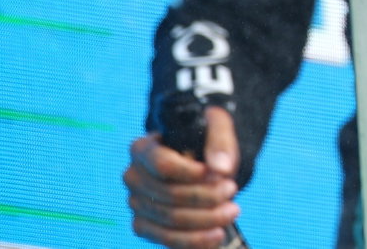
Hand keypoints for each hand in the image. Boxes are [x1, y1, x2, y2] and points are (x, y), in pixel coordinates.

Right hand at [123, 105, 241, 247]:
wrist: (201, 161)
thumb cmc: (204, 141)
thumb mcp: (216, 128)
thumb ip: (220, 142)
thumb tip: (222, 168)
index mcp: (142, 149)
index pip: (163, 165)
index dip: (191, 173)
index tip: (218, 173)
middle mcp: (133, 177)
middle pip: (169, 194)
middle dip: (206, 196)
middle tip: (232, 189)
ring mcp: (136, 203)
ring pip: (170, 219)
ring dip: (206, 218)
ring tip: (232, 211)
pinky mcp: (143, 226)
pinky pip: (166, 239)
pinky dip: (194, 239)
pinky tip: (217, 234)